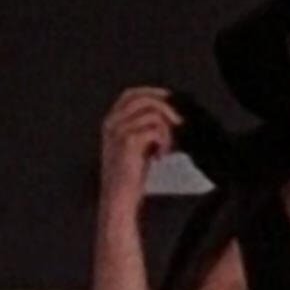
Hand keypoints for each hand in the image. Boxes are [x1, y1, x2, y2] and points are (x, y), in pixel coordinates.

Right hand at [99, 86, 182, 213]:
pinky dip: (165, 142)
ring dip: (167, 131)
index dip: (152, 93)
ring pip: (153, 114)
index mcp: (111, 122)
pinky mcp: (128, 142)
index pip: (130, 94)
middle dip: (166, 108)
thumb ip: (145, 128)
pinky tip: (160, 157)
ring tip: (165, 149)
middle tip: (178, 124)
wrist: (118, 197)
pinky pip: (155, 129)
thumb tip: (170, 115)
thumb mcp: (137, 146)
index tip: (171, 100)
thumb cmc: (130, 175)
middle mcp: (111, 123)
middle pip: (143, 99)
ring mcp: (118, 131)